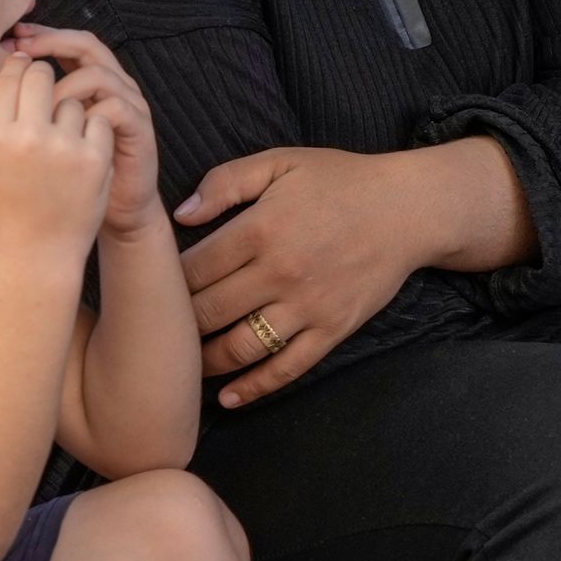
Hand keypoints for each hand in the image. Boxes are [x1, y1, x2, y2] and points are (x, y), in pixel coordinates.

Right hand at [0, 52, 117, 266]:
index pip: (10, 74)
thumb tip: (22, 59)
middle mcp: (26, 136)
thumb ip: (6, 110)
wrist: (38, 249)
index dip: (21, 67)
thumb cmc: (14, 198)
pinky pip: (98, 120)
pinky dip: (94, 134)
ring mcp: (63, 146)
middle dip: (48, 79)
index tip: (27, 71)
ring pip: (73, 98)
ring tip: (61, 146)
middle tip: (49, 98)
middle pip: (42, 75)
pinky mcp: (94, 157)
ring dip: (72, 113)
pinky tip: (82, 157)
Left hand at [8, 25, 162, 240]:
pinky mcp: (139, 128)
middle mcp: (113, 85)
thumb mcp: (43, 134)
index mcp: (89, 81)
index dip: (41, 36)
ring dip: (65, 86)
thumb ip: (30, 103)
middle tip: (22, 49)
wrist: (105, 215)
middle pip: (87, 45)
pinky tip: (67, 130)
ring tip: (40, 107)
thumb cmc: (65, 177)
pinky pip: (115, 107)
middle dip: (52, 43)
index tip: (12, 39)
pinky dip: (89, 113)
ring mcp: (129, 103)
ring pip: (98, 74)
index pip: (66, 43)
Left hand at [174, 147, 427, 406]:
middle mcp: (280, 273)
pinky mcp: (331, 330)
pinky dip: (254, 387)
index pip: (193, 268)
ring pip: (240, 347)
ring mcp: (307, 307)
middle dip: (177, 323)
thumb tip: (180, 214)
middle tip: (157, 328)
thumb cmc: (340, 181)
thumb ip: (226, 182)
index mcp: (261, 228)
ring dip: (206, 361)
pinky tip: (228, 397)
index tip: (152, 288)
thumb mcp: (280, 162)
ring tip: (184, 362)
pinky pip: (287, 368)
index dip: (165, 281)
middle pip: (208, 312)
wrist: (409, 209)